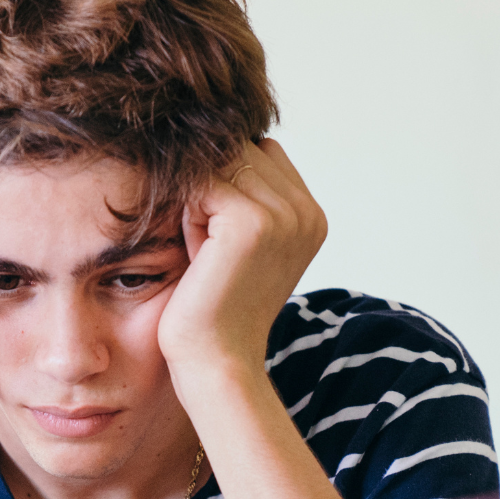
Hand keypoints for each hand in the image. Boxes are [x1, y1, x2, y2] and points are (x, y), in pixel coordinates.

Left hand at [159, 139, 327, 380]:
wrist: (215, 361)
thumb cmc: (214, 305)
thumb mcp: (237, 243)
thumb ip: (243, 195)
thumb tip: (211, 137)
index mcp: (312, 216)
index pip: (263, 153)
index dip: (228, 182)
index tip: (218, 236)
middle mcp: (307, 212)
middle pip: (242, 150)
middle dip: (211, 186)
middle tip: (208, 246)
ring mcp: (284, 215)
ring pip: (220, 163)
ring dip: (198, 199)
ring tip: (203, 249)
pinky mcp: (252, 222)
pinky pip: (202, 183)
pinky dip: (188, 214)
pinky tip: (197, 254)